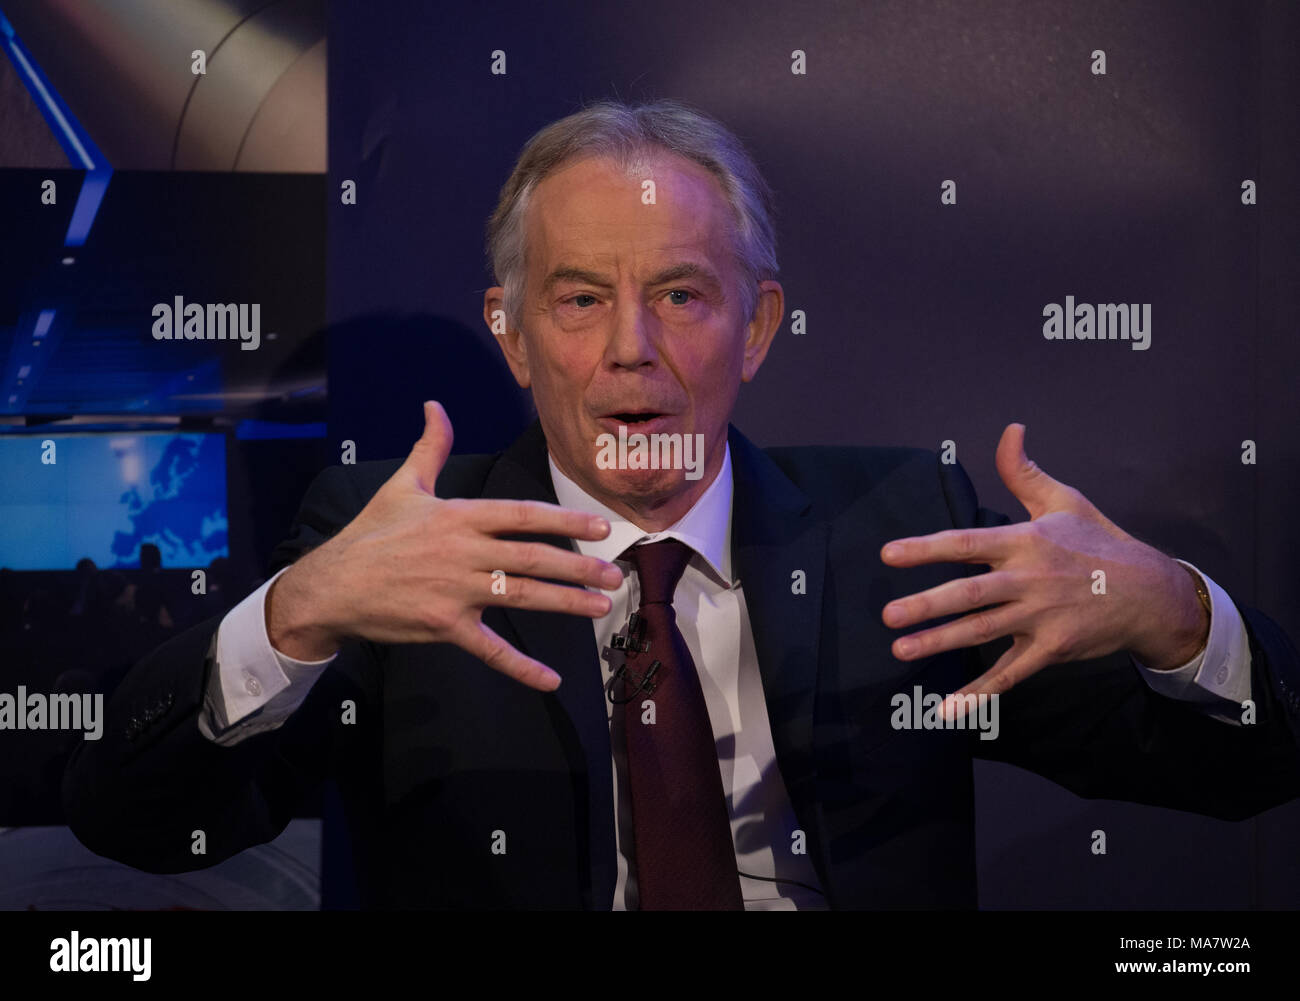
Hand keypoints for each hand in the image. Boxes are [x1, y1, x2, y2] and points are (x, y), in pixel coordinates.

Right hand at [267, 401, 621, 690]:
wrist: (332, 586)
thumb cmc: (371, 535)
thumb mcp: (402, 485)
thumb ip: (429, 447)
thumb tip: (434, 407)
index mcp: (459, 516)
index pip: (523, 515)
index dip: (564, 521)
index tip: (599, 529)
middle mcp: (463, 551)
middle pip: (533, 557)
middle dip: (578, 567)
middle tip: (615, 575)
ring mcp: (455, 591)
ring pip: (523, 597)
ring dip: (565, 603)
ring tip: (600, 607)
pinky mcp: (445, 626)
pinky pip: (491, 650)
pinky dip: (521, 667)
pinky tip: (551, 679)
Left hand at [879, 424, 1208, 708]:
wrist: (1151, 593)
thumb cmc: (1099, 543)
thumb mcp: (1063, 501)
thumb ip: (1024, 472)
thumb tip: (1010, 430)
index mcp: (1025, 542)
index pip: (966, 542)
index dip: (926, 548)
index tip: (888, 554)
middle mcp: (1028, 580)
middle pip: (969, 593)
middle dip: (927, 605)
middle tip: (889, 616)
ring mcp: (1040, 618)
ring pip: (982, 632)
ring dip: (940, 642)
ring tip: (901, 650)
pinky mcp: (1051, 650)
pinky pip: (1008, 675)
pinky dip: (978, 694)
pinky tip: (946, 709)